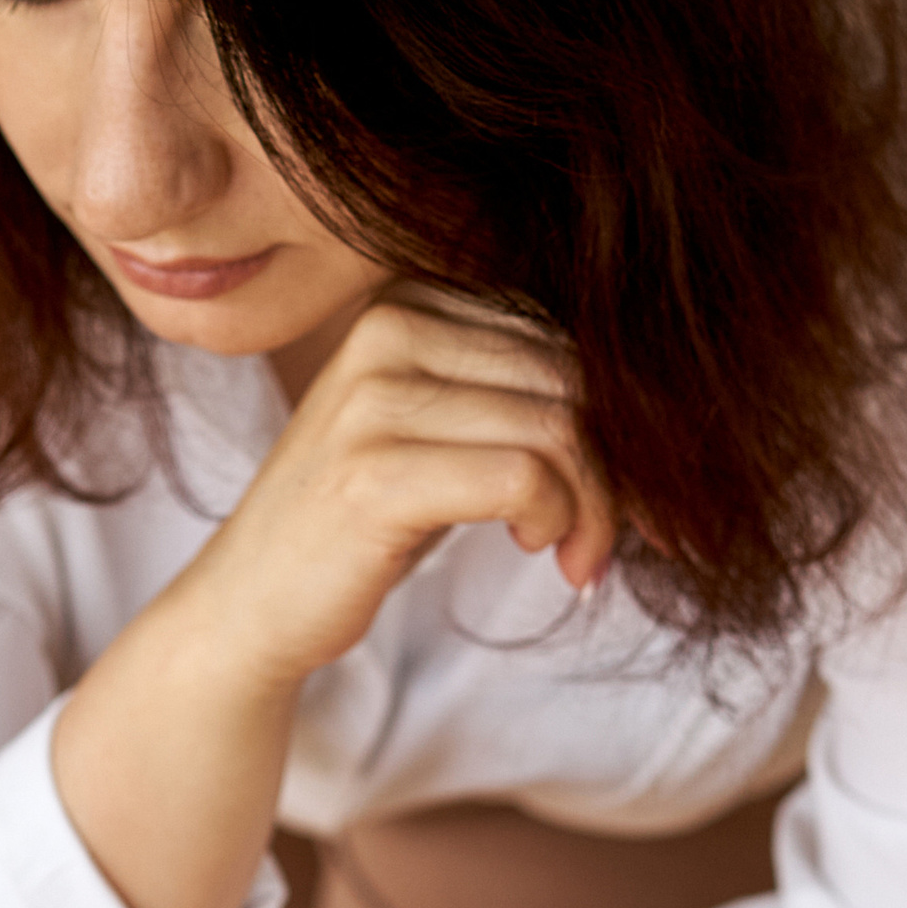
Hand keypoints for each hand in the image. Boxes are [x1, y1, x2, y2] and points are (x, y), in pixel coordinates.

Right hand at [53, 290, 610, 907]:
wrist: (250, 606)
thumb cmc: (356, 527)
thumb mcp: (433, 433)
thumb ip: (513, 394)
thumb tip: (656, 415)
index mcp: (404, 301)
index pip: (560, 335)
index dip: (614, 419)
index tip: (626, 494)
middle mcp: (387, 327)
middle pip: (570, 377)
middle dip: (613, 467)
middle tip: (602, 539)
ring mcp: (375, 397)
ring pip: (558, 427)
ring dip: (591, 505)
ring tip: (574, 555)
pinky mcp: (376, 472)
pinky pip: (524, 477)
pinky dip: (556, 520)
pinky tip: (537, 549)